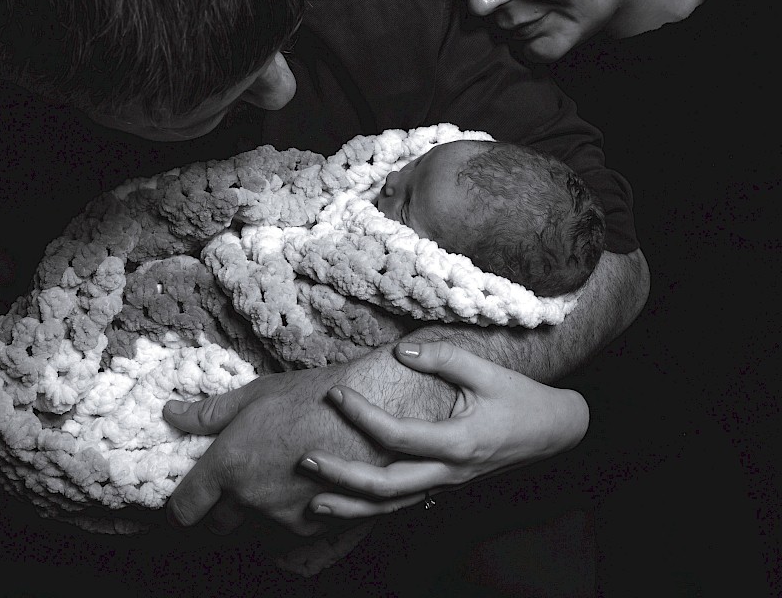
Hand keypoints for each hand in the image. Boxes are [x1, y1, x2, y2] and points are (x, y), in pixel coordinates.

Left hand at [162, 365, 364, 536]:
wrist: (373, 409)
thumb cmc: (315, 396)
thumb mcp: (257, 393)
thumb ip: (209, 412)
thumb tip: (172, 413)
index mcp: (230, 465)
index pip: (184, 509)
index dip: (183, 502)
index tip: (193, 492)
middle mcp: (252, 498)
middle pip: (217, 525)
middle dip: (221, 506)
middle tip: (240, 475)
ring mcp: (284, 517)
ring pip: (254, 527)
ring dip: (258, 509)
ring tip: (280, 471)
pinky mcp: (315, 526)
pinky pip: (287, 530)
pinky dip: (289, 512)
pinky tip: (304, 482)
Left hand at [299, 341, 589, 519]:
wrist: (552, 431)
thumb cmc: (519, 398)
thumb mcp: (486, 370)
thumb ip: (443, 357)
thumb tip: (401, 350)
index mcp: (457, 442)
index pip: (396, 435)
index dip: (362, 416)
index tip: (336, 395)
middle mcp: (448, 472)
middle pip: (386, 485)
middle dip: (342, 476)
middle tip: (306, 460)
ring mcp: (447, 485)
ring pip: (393, 507)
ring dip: (352, 506)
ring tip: (314, 503)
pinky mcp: (446, 486)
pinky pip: (405, 504)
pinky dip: (372, 508)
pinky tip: (348, 504)